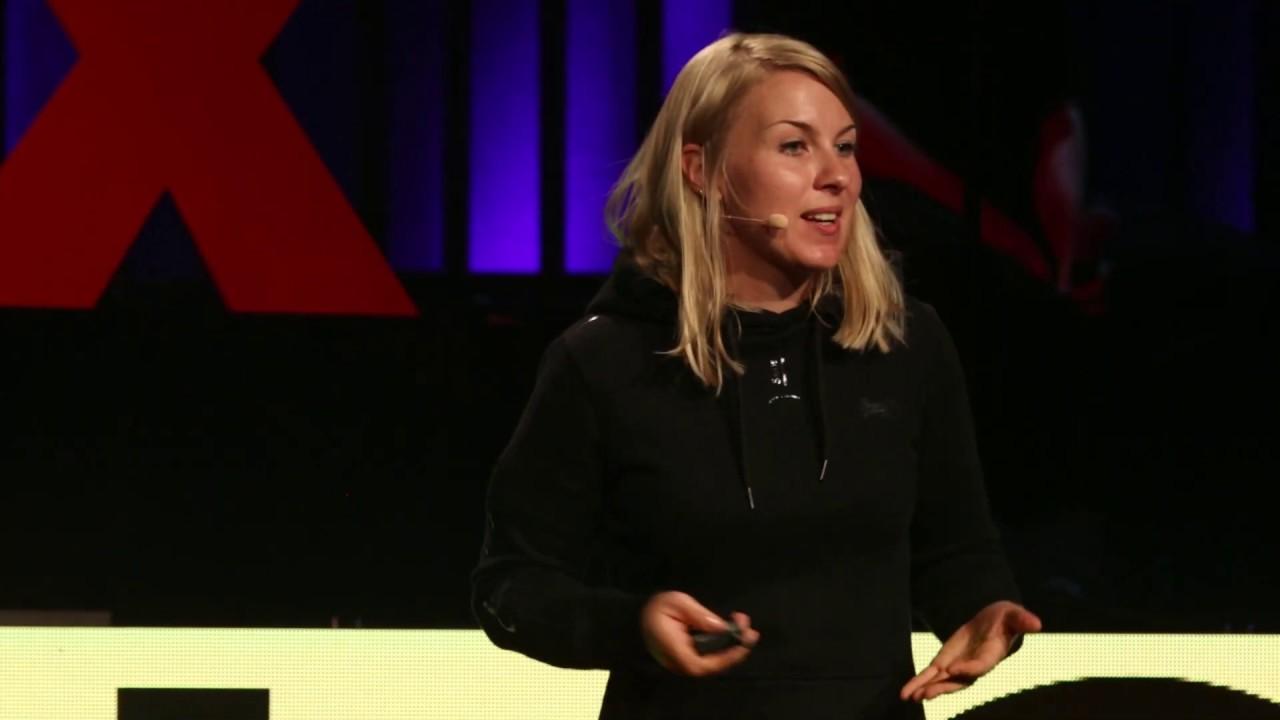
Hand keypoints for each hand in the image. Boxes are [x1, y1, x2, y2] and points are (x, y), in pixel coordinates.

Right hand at [640, 591, 759, 675]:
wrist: (635, 616)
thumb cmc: (655, 608)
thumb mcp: (676, 603)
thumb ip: (698, 615)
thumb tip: (721, 627)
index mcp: (676, 653)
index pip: (705, 664)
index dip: (727, 656)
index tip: (743, 640)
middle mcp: (682, 663)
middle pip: (714, 664)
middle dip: (736, 648)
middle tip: (750, 629)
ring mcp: (685, 662)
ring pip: (714, 660)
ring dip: (732, 644)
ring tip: (743, 623)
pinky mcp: (689, 657)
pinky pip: (710, 655)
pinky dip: (724, 643)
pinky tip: (732, 627)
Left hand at [900, 600, 1041, 701]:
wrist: (993, 622)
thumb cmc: (1006, 619)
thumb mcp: (1014, 614)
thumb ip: (1022, 619)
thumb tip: (1037, 623)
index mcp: (991, 655)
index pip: (980, 665)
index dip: (968, 668)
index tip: (953, 669)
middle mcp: (974, 667)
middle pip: (958, 681)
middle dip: (941, 688)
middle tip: (925, 695)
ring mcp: (958, 667)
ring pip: (942, 682)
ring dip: (926, 689)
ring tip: (910, 696)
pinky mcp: (946, 663)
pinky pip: (932, 675)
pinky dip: (919, 683)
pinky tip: (907, 692)